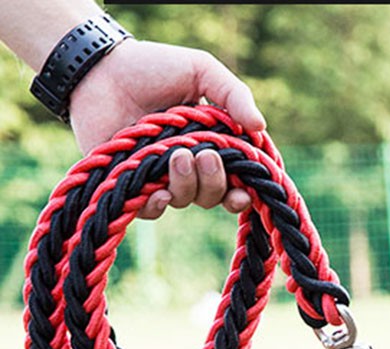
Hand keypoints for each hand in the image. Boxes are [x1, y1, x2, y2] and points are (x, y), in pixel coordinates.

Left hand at [68, 38, 265, 218]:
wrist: (99, 69)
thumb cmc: (151, 67)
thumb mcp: (201, 70)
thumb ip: (234, 94)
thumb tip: (261, 127)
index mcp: (210, 146)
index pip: (234, 182)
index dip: (242, 193)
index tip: (244, 191)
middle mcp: (188, 167)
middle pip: (213, 196)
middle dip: (214, 182)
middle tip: (203, 156)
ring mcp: (159, 177)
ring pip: (185, 200)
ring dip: (186, 183)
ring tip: (175, 154)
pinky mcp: (131, 185)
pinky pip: (151, 210)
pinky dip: (157, 205)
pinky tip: (157, 191)